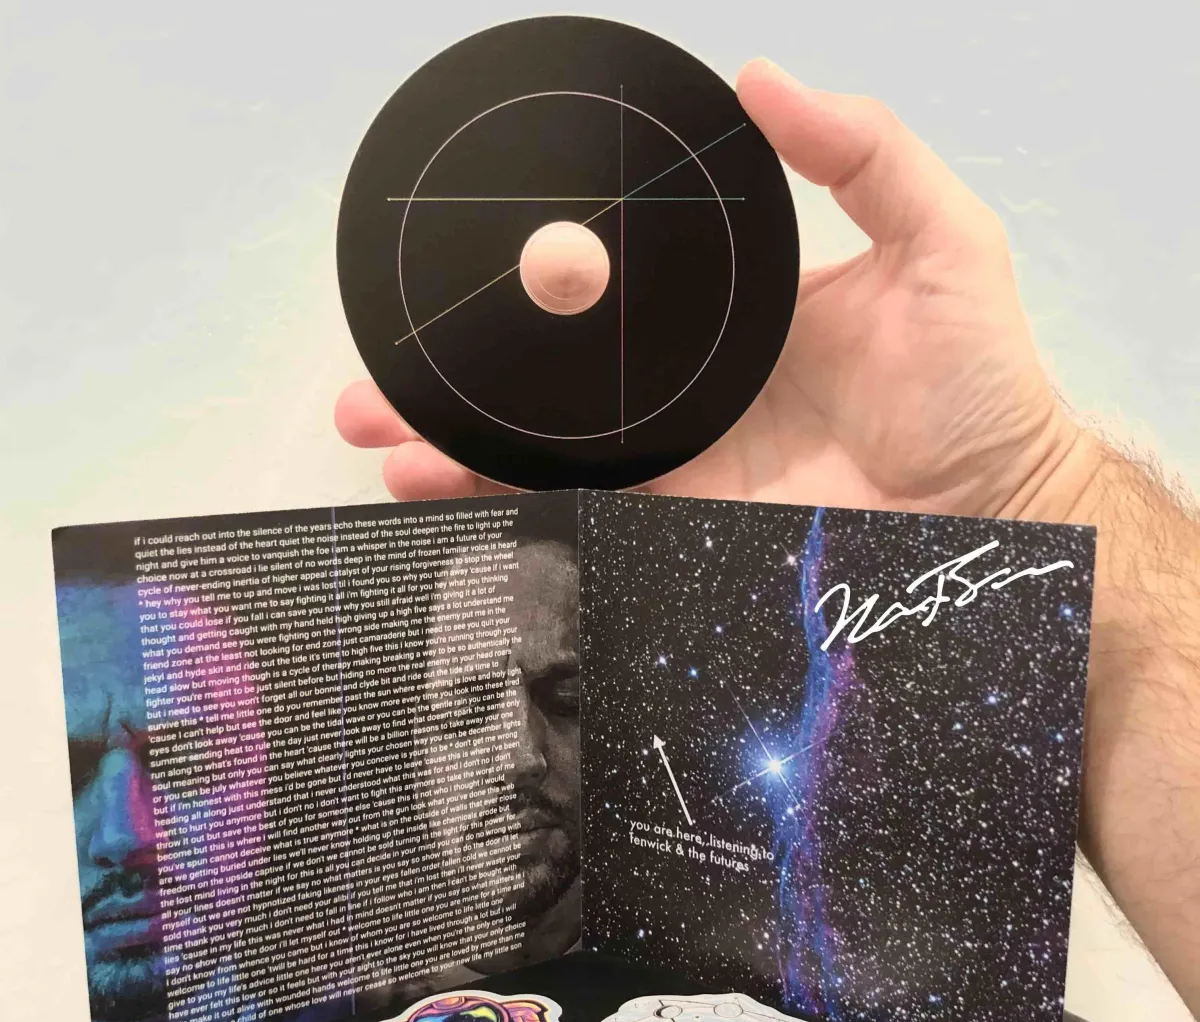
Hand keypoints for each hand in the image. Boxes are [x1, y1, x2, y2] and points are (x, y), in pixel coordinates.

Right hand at [335, 59, 1084, 522]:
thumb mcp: (937, 238)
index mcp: (726, 315)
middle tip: (385, 353)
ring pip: (546, 444)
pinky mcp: (679, 525)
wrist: (991, 512)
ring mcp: (676, 459)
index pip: (609, 286)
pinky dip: (509, 500)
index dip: (536, 276)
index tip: (463, 257)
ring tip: (379, 420)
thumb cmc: (981, 381)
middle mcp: (685, 386)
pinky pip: (583, 510)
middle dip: (463, 362)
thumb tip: (762, 79)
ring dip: (457, 434)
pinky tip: (439, 486)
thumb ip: (861, 154)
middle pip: (554, 368)